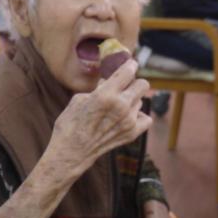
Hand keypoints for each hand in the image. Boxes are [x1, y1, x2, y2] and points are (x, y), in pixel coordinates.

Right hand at [46, 59, 151, 181]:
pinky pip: (146, 119)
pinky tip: (127, 118)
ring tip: (117, 109)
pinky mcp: (132, 134)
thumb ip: (99, 89)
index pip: (128, 71)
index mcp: (106, 94)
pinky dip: (138, 117)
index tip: (130, 65)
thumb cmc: (70, 124)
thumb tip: (110, 82)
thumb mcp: (79, 99)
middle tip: (125, 87)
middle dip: (134, 83)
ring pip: (141, 101)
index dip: (130, 66)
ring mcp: (128, 121)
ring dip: (132, 102)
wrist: (71, 152)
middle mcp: (121, 106)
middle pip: (143, 84)